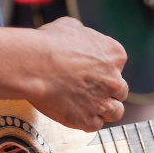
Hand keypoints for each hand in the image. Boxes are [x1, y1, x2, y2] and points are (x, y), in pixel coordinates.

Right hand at [30, 17, 128, 131]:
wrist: (34, 65)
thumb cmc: (48, 43)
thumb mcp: (70, 26)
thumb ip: (83, 36)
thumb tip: (80, 38)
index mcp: (115, 55)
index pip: (118, 66)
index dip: (104, 70)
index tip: (91, 72)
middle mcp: (114, 80)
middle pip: (120, 91)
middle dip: (107, 91)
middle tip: (90, 90)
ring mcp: (102, 102)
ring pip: (115, 112)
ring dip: (104, 110)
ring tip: (89, 107)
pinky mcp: (86, 120)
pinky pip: (95, 126)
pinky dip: (87, 122)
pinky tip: (76, 114)